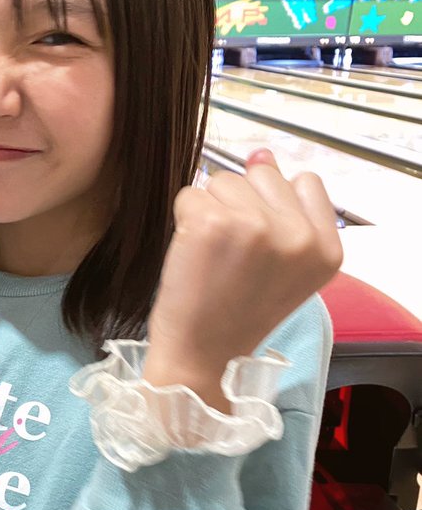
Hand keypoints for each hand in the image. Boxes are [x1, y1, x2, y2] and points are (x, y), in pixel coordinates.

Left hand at [143, 149, 342, 406]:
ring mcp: (256, 227)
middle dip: (239, 205)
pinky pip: (190, 194)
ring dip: (209, 211)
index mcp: (326, 249)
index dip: (272, 206)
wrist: (201, 356)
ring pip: (221, 181)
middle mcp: (298, 236)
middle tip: (231, 257)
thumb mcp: (281, 265)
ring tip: (212, 258)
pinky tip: (192, 255)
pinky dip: (183, 220)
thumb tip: (260, 153)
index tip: (258, 246)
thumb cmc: (237, 312)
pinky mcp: (211, 224)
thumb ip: (283, 208)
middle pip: (260, 174)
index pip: (303, 181)